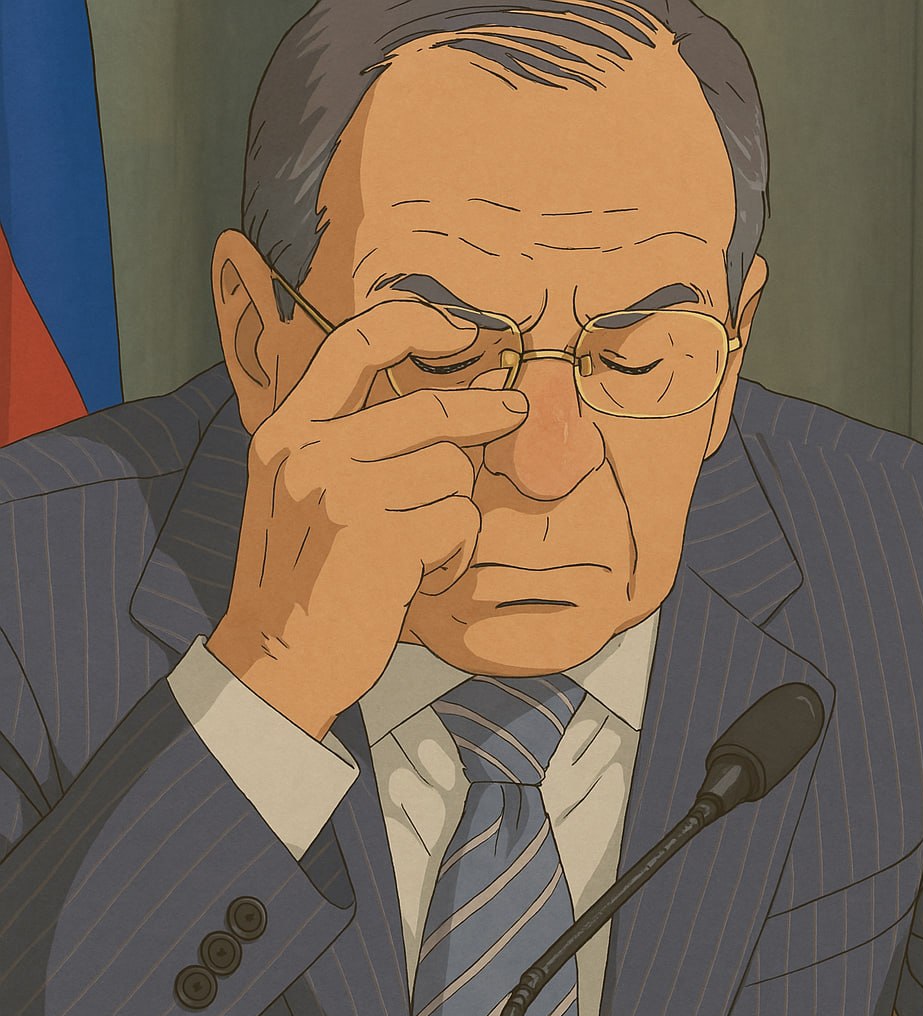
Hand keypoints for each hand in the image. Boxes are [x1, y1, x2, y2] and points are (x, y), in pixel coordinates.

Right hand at [207, 300, 527, 738]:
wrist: (277, 657)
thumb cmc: (303, 573)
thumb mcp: (302, 489)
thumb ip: (353, 439)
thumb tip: (452, 404)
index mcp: (288, 431)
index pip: (353, 345)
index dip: (414, 323)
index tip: (461, 329)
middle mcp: (312, 452)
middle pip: (429, 410)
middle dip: (484, 414)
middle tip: (516, 412)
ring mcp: (346, 493)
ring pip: (452, 471)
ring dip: (453, 512)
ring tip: (418, 547)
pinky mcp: (383, 538)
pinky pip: (459, 521)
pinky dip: (456, 551)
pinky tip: (420, 575)